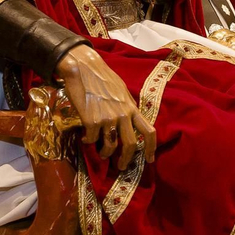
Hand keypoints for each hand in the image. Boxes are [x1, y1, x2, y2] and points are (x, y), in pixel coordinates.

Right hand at [54, 46, 156, 170]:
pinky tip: (84, 138)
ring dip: (105, 153)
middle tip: (121, 167)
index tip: (150, 159)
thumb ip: (126, 106)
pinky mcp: (92, 121)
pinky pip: (92, 139)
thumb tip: (129, 119)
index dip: (151, 148)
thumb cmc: (102, 78)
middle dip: (126, 160)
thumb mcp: (121, 91)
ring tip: (101, 153)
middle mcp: (123, 115)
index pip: (149, 131)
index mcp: (132, 108)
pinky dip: (88, 141)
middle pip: (131, 145)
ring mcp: (108, 119)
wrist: (84, 68)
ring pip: (110, 146)